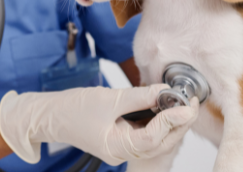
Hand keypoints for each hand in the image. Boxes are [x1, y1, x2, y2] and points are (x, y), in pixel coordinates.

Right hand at [0, 84, 198, 165]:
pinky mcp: (123, 138)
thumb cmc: (72, 109)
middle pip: (160, 143)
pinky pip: (147, 133)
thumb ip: (139, 96)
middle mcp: (123, 152)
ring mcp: (123, 147)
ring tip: (181, 103)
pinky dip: (159, 121)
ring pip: (157, 140)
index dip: (172, 121)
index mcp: (117, 148)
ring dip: (171, 122)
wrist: (52, 114)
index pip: (153, 138)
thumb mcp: (109, 98)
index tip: (185, 105)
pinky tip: (165, 107)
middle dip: (178, 123)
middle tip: (190, 103)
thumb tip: (164, 91)